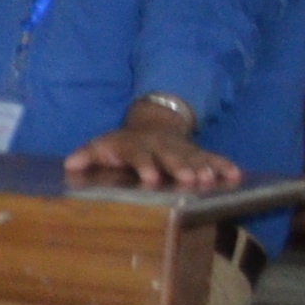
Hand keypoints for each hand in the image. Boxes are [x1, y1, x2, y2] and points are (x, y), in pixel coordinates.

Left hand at [66, 118, 241, 190]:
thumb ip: (86, 155)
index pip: (139, 155)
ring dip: (203, 168)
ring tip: (210, 180)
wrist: (152, 124)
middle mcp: (161, 146)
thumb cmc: (122, 144)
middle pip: (171, 156)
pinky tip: (235, 175)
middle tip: (189, 180)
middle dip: (180, 167)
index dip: (145, 166)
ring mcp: (181, 148)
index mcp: (136, 145)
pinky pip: (213, 157)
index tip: (151, 178)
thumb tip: (70, 163)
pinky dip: (224, 165)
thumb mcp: (101, 146)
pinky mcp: (198, 152)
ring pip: (194, 157)